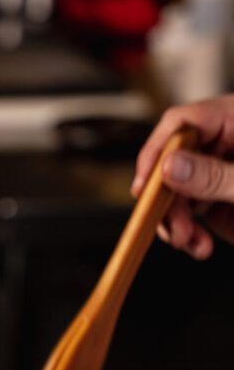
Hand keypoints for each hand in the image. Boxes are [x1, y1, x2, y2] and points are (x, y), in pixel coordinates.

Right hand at [132, 94, 233, 258]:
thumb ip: (215, 174)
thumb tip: (172, 167)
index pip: (182, 124)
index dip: (157, 152)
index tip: (145, 184)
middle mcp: (224, 145)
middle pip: (172, 164)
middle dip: (166, 201)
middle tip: (171, 226)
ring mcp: (220, 174)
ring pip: (175, 194)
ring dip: (174, 224)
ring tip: (189, 242)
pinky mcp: (219, 201)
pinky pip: (189, 216)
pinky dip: (188, 236)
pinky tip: (198, 246)